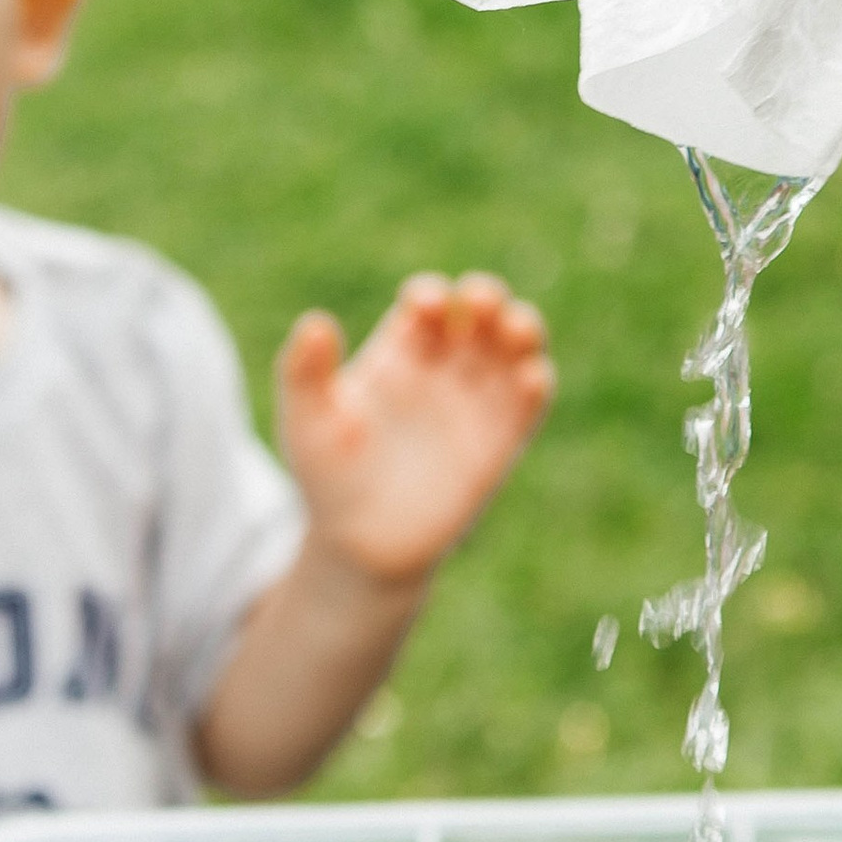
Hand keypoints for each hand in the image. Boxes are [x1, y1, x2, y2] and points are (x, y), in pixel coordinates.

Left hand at [277, 274, 553, 586]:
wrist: (362, 546)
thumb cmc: (328, 478)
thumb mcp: (307, 422)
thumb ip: (304, 373)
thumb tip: (315, 322)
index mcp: (401, 351)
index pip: (427, 303)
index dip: (431, 295)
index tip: (424, 306)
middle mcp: (445, 367)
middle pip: (480, 312)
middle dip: (487, 295)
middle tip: (480, 300)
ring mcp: (477, 402)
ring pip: (515, 347)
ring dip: (523, 327)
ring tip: (516, 329)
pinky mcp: (501, 442)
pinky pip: (529, 403)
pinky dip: (537, 383)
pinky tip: (530, 377)